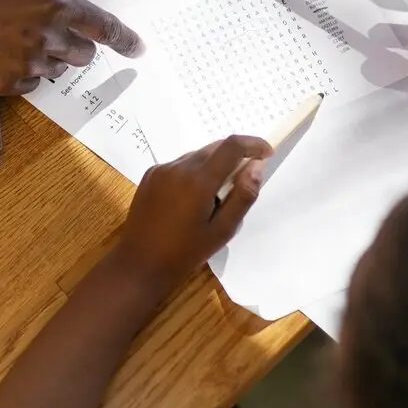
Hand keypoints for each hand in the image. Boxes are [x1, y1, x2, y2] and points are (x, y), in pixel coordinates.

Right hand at [0, 0, 143, 95]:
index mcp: (56, 3)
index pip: (104, 28)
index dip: (125, 40)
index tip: (138, 49)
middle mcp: (47, 37)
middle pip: (84, 54)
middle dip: (77, 43)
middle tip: (51, 28)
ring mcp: (26, 64)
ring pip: (57, 69)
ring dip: (48, 56)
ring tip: (15, 35)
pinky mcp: (4, 84)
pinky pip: (30, 84)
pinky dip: (23, 71)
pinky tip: (0, 50)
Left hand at [109, 135, 272, 293]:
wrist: (140, 263)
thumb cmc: (184, 253)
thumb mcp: (222, 230)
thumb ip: (243, 196)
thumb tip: (256, 166)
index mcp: (199, 180)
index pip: (231, 146)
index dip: (253, 144)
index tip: (266, 152)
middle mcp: (179, 167)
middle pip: (214, 148)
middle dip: (234, 157)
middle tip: (241, 185)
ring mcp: (162, 169)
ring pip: (197, 156)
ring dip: (213, 166)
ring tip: (213, 200)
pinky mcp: (150, 175)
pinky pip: (180, 165)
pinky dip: (194, 173)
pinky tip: (191, 200)